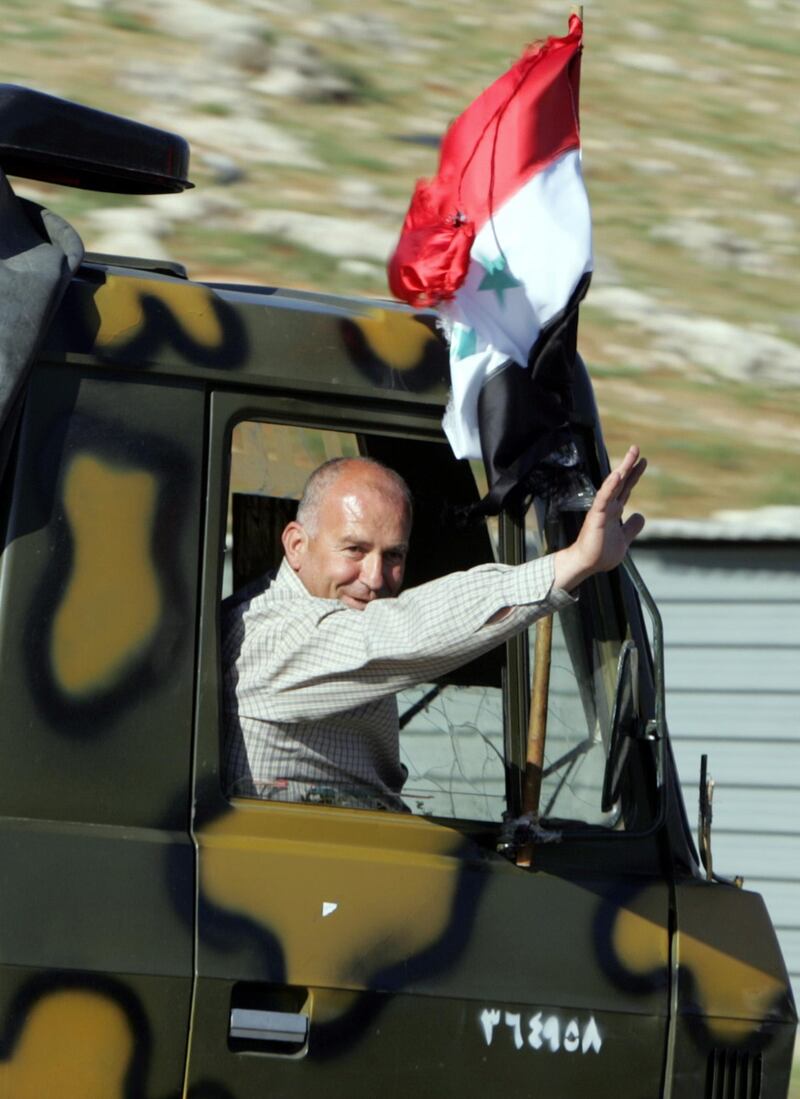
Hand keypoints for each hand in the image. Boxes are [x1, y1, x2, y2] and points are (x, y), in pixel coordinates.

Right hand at [553, 446, 646, 591]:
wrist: (587, 564)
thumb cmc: (601, 553)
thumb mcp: (624, 539)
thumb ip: (632, 528)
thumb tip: (641, 516)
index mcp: (614, 510)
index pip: (626, 488)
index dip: (634, 475)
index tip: (643, 461)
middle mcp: (609, 506)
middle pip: (620, 481)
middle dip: (628, 465)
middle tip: (636, 448)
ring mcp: (602, 509)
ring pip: (613, 485)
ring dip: (622, 469)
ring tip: (631, 455)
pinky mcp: (596, 516)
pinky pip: (603, 498)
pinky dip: (610, 486)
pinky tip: (617, 475)